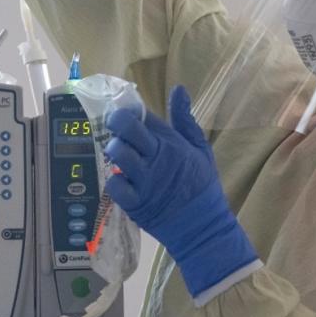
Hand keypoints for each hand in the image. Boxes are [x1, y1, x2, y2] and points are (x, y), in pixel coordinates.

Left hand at [105, 85, 257, 297]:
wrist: (202, 226)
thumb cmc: (202, 186)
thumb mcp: (200, 149)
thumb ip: (186, 120)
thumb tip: (179, 90)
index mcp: (171, 143)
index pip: (143, 115)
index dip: (130, 110)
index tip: (126, 112)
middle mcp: (157, 158)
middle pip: (127, 127)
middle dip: (116, 121)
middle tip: (115, 127)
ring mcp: (144, 180)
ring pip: (117, 153)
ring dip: (113, 150)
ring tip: (117, 155)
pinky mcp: (136, 202)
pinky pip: (114, 184)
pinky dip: (113, 180)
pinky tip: (120, 180)